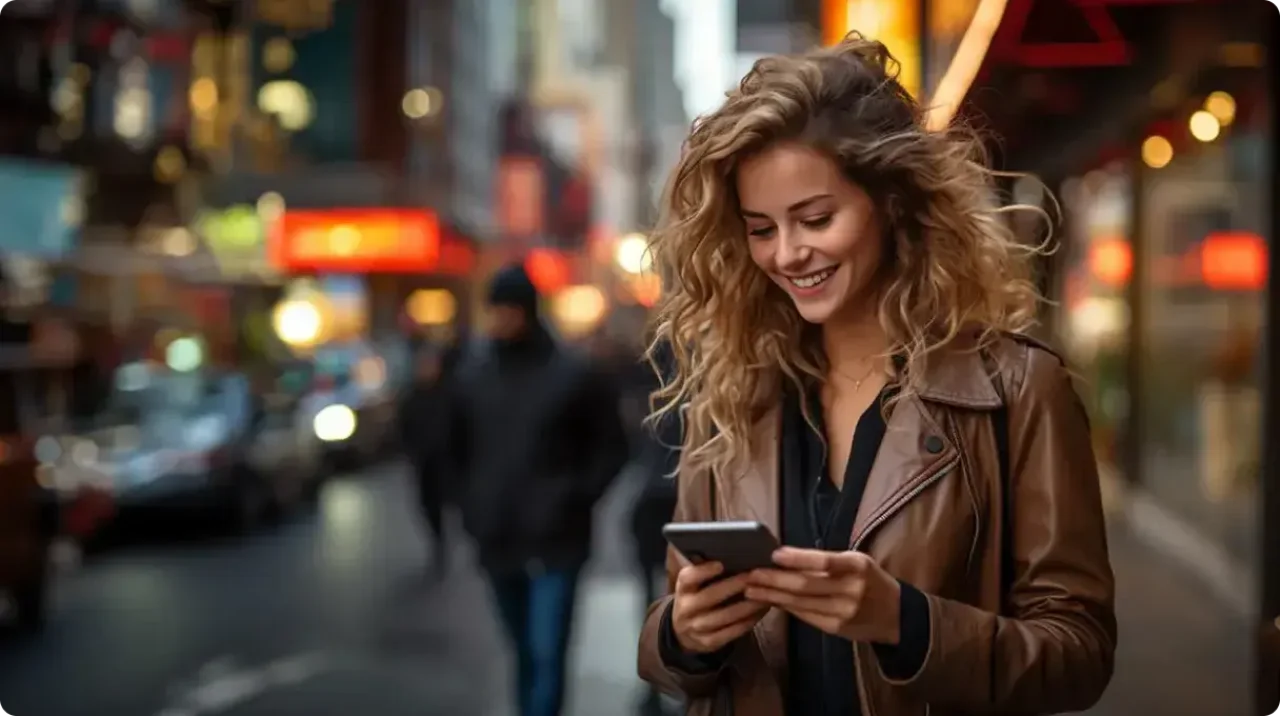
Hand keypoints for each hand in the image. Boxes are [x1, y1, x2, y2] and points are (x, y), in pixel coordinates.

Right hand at [671, 561, 768, 653]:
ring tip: (765, 595)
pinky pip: (732, 632)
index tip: (720, 564)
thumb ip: (707, 571)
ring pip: (725, 617)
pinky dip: (748, 622)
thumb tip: (733, 552)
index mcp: (683, 588)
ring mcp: (696, 628)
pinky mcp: (708, 642)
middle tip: (755, 576)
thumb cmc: (697, 597)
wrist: (683, 630)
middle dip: (734, 586)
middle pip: (710, 597)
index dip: (703, 571)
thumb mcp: (695, 583)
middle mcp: (686, 608)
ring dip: (747, 606)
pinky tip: (761, 612)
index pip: (688, 578)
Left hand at [745, 547, 900, 643]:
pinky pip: (804, 616)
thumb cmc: (870, 580)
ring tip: (751, 589)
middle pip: (806, 585)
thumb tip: (786, 557)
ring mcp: (843, 612)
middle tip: (750, 574)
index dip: (798, 558)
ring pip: (800, 603)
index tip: (774, 554)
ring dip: (772, 596)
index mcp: (858, 566)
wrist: (896, 615)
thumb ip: (826, 561)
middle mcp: (851, 590)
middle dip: (774, 580)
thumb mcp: (856, 562)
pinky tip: (770, 601)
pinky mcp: (835, 628)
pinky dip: (785, 607)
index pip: (825, 561)